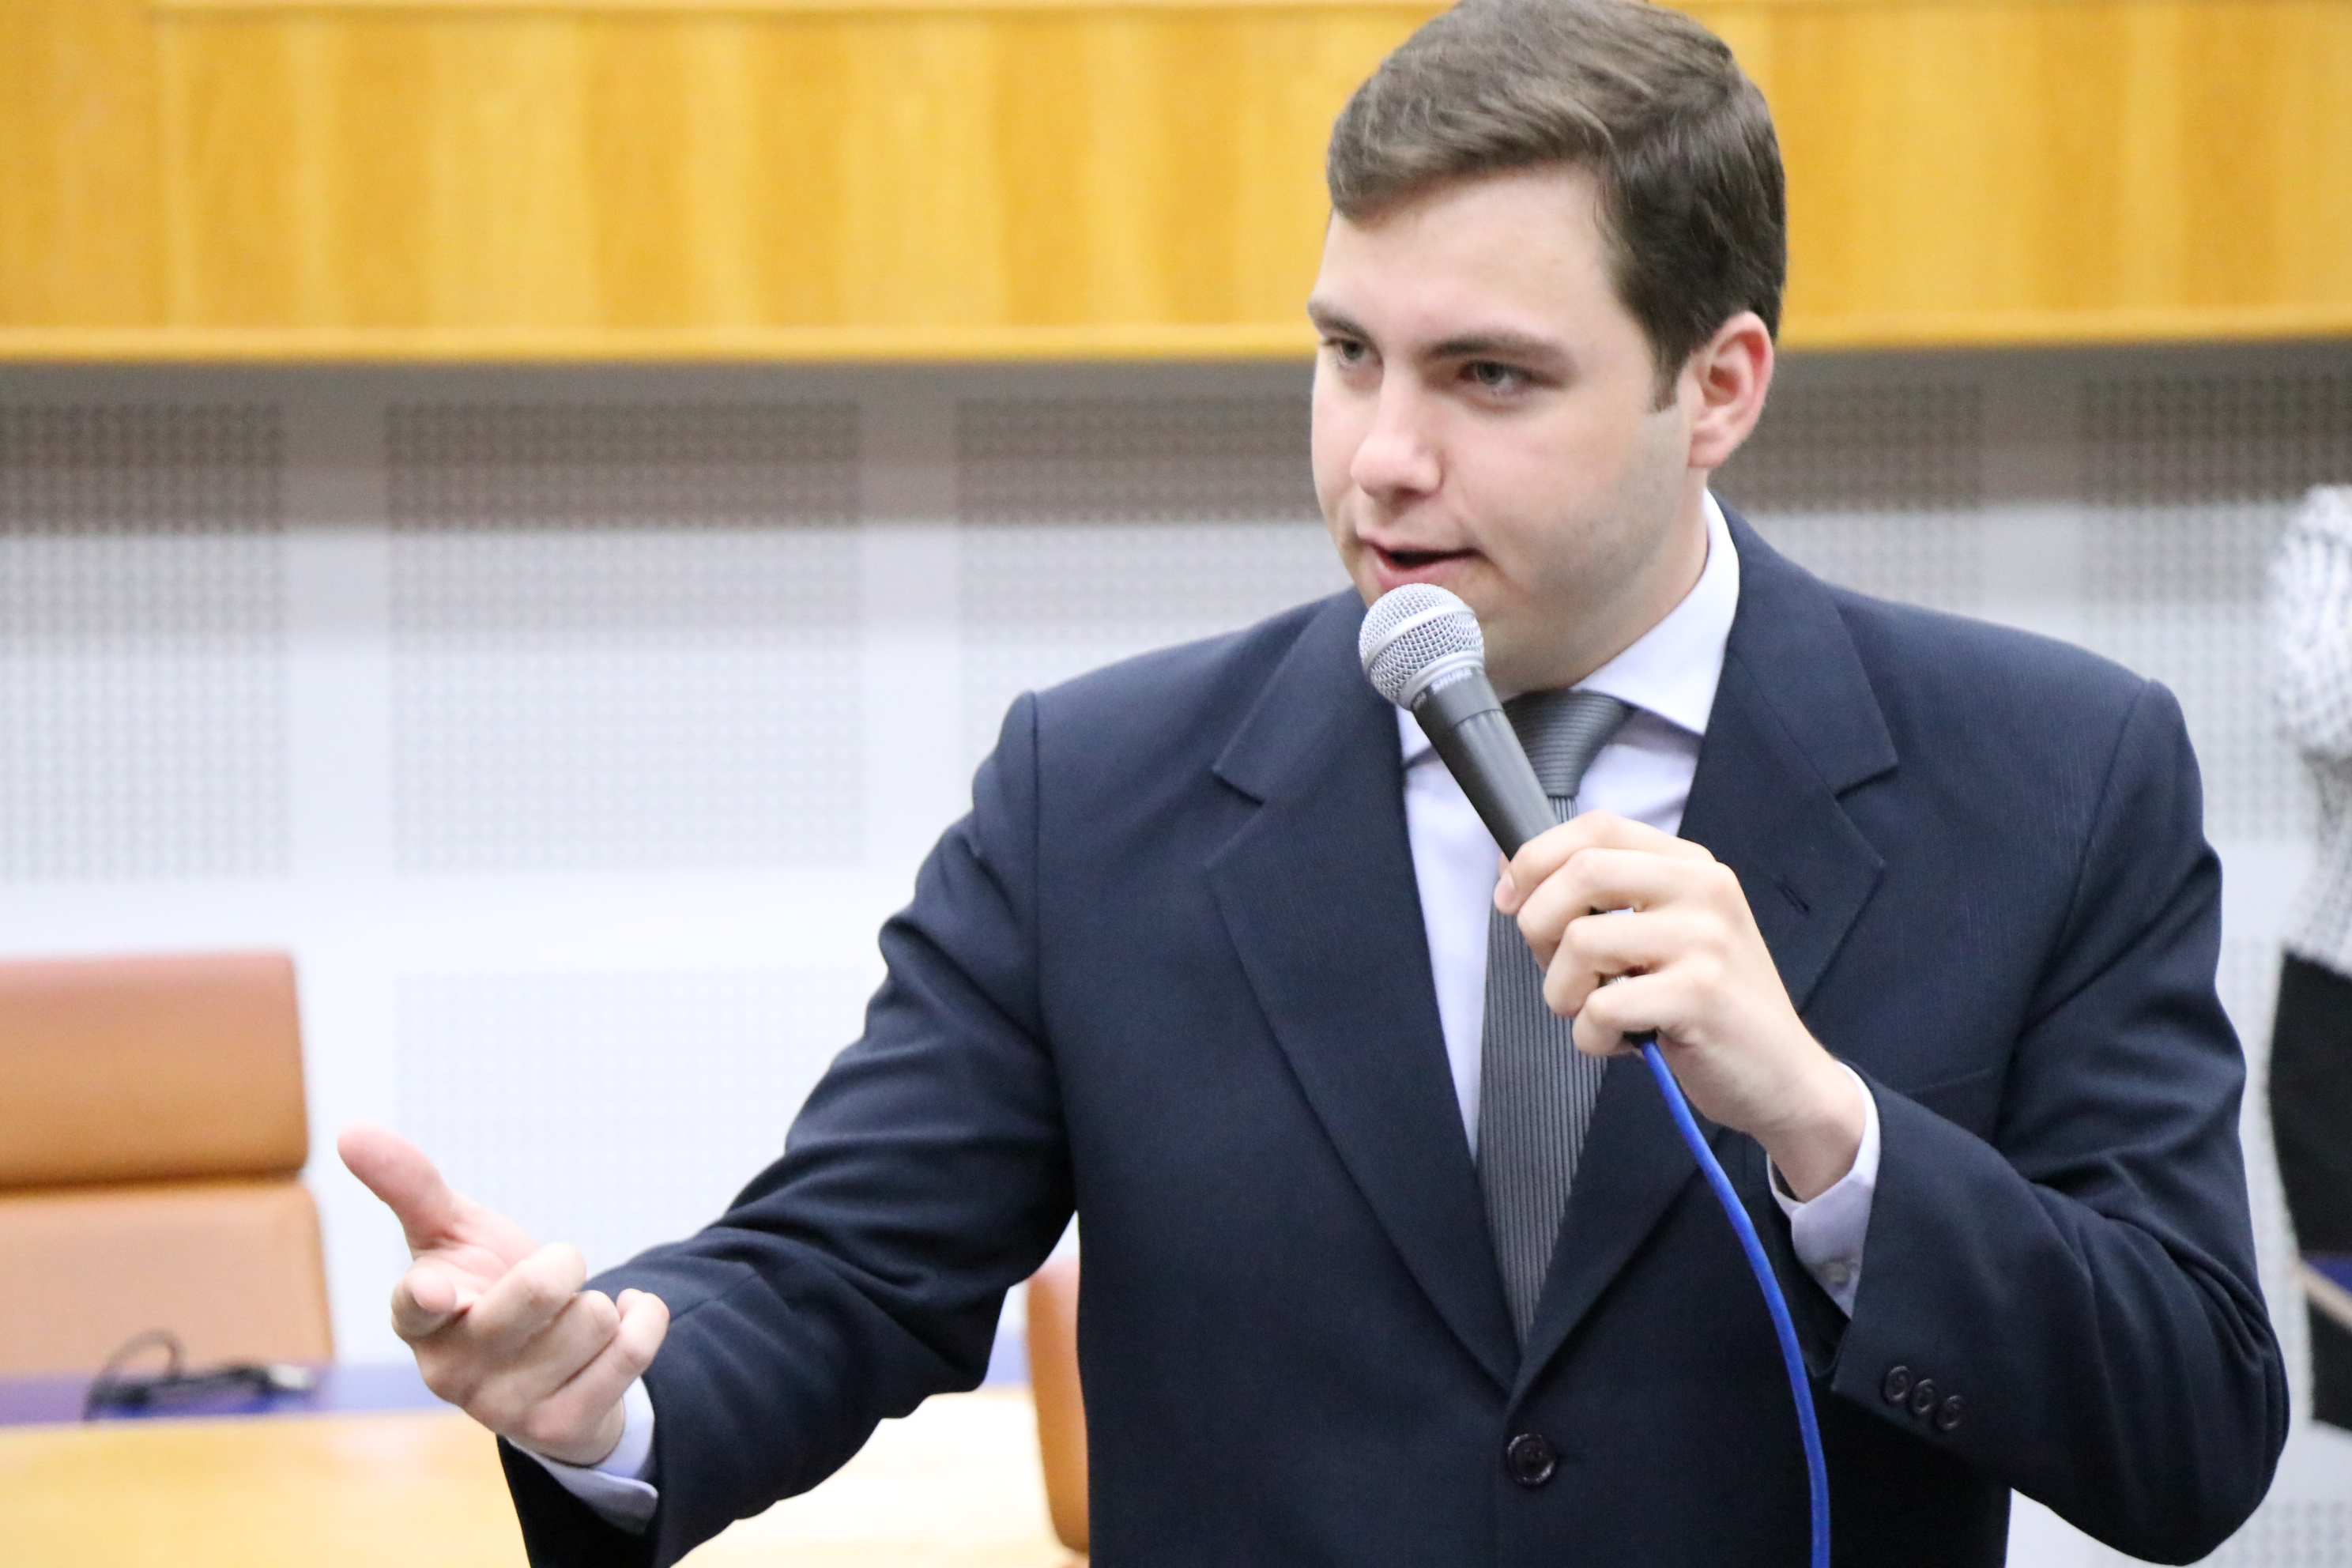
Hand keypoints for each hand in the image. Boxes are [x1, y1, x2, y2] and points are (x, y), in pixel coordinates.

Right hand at [337, 1123, 668, 1464]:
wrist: (547, 1368)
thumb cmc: (484, 1285)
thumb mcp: (450, 1233)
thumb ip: (408, 1184)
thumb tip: (351, 1130)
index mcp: (417, 1319)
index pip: (415, 1306)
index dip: (426, 1297)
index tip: (433, 1290)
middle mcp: (452, 1372)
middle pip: (540, 1289)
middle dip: (564, 1262)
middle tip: (552, 1275)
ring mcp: (504, 1409)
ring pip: (591, 1318)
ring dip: (596, 1303)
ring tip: (568, 1321)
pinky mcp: (560, 1429)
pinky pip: (632, 1350)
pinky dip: (643, 1319)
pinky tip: (620, 1324)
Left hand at [1495, 813, 1864, 1199]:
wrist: (1783, 1077)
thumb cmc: (1707, 1008)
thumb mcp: (1662, 935)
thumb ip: (1601, 900)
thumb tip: (1510, 867)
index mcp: (1690, 865)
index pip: (1596, 826)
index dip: (1536, 858)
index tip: (1510, 901)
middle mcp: (1703, 889)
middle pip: (1581, 873)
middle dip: (1538, 926)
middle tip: (1560, 973)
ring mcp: (1705, 939)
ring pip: (1580, 942)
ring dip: (1563, 994)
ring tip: (1599, 1015)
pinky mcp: (1700, 993)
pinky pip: (1602, 1006)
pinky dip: (1591, 1036)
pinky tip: (1622, 1043)